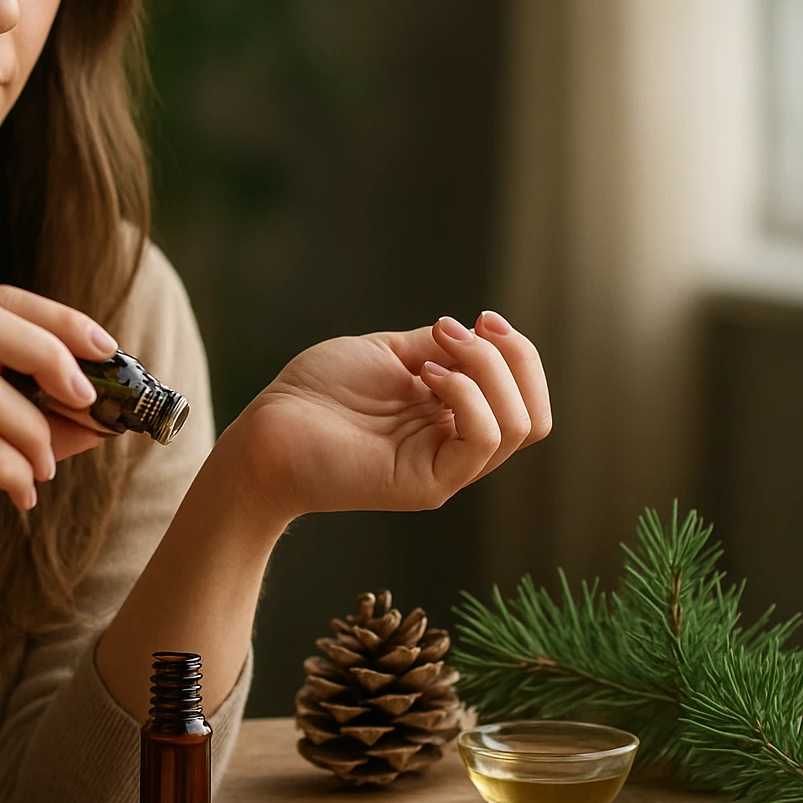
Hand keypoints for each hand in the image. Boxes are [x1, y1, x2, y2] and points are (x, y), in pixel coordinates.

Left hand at [216, 311, 551, 525]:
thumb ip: (438, 349)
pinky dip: (466, 396)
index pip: (524, 397)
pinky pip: (481, 441)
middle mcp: (455, 447)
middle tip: (469, 328)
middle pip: (534, 415)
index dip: (517, 352)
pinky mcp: (427, 484)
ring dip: (488, 371)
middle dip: (517, 358)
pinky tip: (424, 377)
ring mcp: (445, 469)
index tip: (481, 317)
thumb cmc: (316, 393)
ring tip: (433, 353)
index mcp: (452, 418)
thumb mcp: (388, 354)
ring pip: (518, 426)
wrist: (268, 430)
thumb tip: (478, 334)